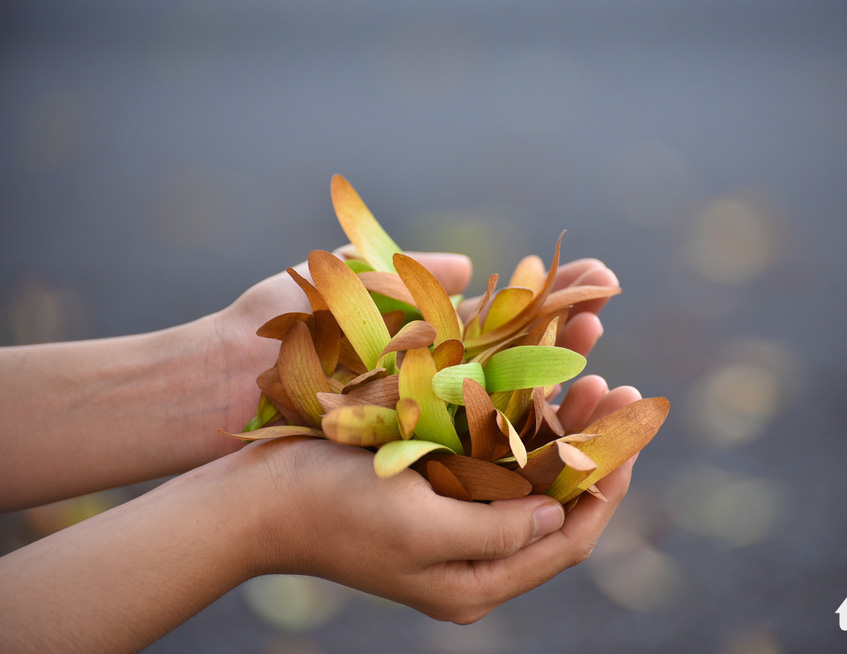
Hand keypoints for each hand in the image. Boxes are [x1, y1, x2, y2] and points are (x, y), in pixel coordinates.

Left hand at [197, 253, 616, 455]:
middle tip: (609, 305)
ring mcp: (421, 413)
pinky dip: (518, 419)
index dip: (549, 297)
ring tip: (598, 347)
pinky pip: (473, 433)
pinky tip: (558, 403)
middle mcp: (430, 374)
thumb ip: (410, 270)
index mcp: (419, 331)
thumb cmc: (272, 330)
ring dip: (554, 370)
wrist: (217, 386)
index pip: (502, 312)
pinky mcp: (407, 448)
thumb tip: (475, 265)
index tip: (600, 279)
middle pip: (516, 350)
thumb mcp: (344, 283)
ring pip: (506, 393)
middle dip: (564, 328)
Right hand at [237, 374, 639, 623]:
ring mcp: (453, 527)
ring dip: (561, 429)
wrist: (256, 500)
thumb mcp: (419, 529)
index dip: (606, 485)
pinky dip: (520, 426)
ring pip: (529, 479)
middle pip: (556, 506)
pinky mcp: (433, 494)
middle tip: (617, 390)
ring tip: (589, 378)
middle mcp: (473, 561)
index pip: (568, 540)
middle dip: (590, 449)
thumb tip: (560, 517)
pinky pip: (494, 462)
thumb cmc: (331, 511)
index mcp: (475, 582)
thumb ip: (497, 533)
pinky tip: (539, 388)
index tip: (630, 432)